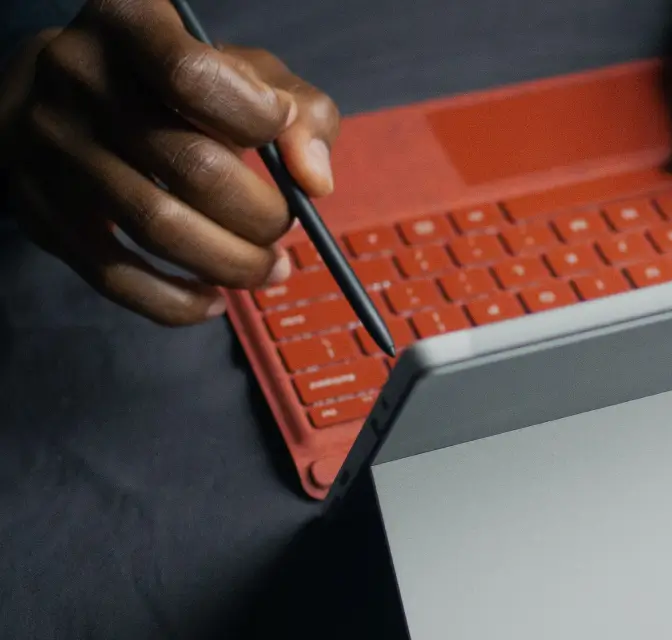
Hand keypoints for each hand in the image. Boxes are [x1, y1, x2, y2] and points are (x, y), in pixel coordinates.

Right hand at [0, 0, 339, 325]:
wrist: (49, 97)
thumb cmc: (168, 82)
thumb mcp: (240, 70)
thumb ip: (300, 110)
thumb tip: (316, 181)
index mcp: (129, 22)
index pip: (196, 77)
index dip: (258, 119)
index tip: (282, 135)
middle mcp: (77, 79)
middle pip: (192, 168)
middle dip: (262, 215)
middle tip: (286, 228)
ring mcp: (51, 150)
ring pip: (160, 229)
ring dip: (234, 264)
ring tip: (269, 268)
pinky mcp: (42, 214)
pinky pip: (116, 277)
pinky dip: (178, 302)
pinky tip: (215, 298)